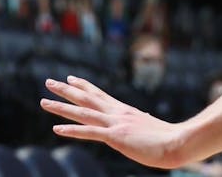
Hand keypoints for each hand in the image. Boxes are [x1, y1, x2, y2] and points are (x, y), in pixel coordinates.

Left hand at [41, 76, 187, 168]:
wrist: (178, 143)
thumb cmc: (168, 139)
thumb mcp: (148, 128)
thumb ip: (138, 124)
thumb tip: (137, 125)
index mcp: (123, 110)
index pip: (99, 94)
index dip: (83, 86)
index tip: (71, 78)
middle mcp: (116, 113)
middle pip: (85, 98)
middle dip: (65, 90)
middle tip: (48, 82)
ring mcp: (114, 123)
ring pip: (81, 112)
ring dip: (60, 106)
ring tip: (43, 101)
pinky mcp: (115, 136)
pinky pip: (88, 132)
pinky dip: (71, 129)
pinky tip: (56, 128)